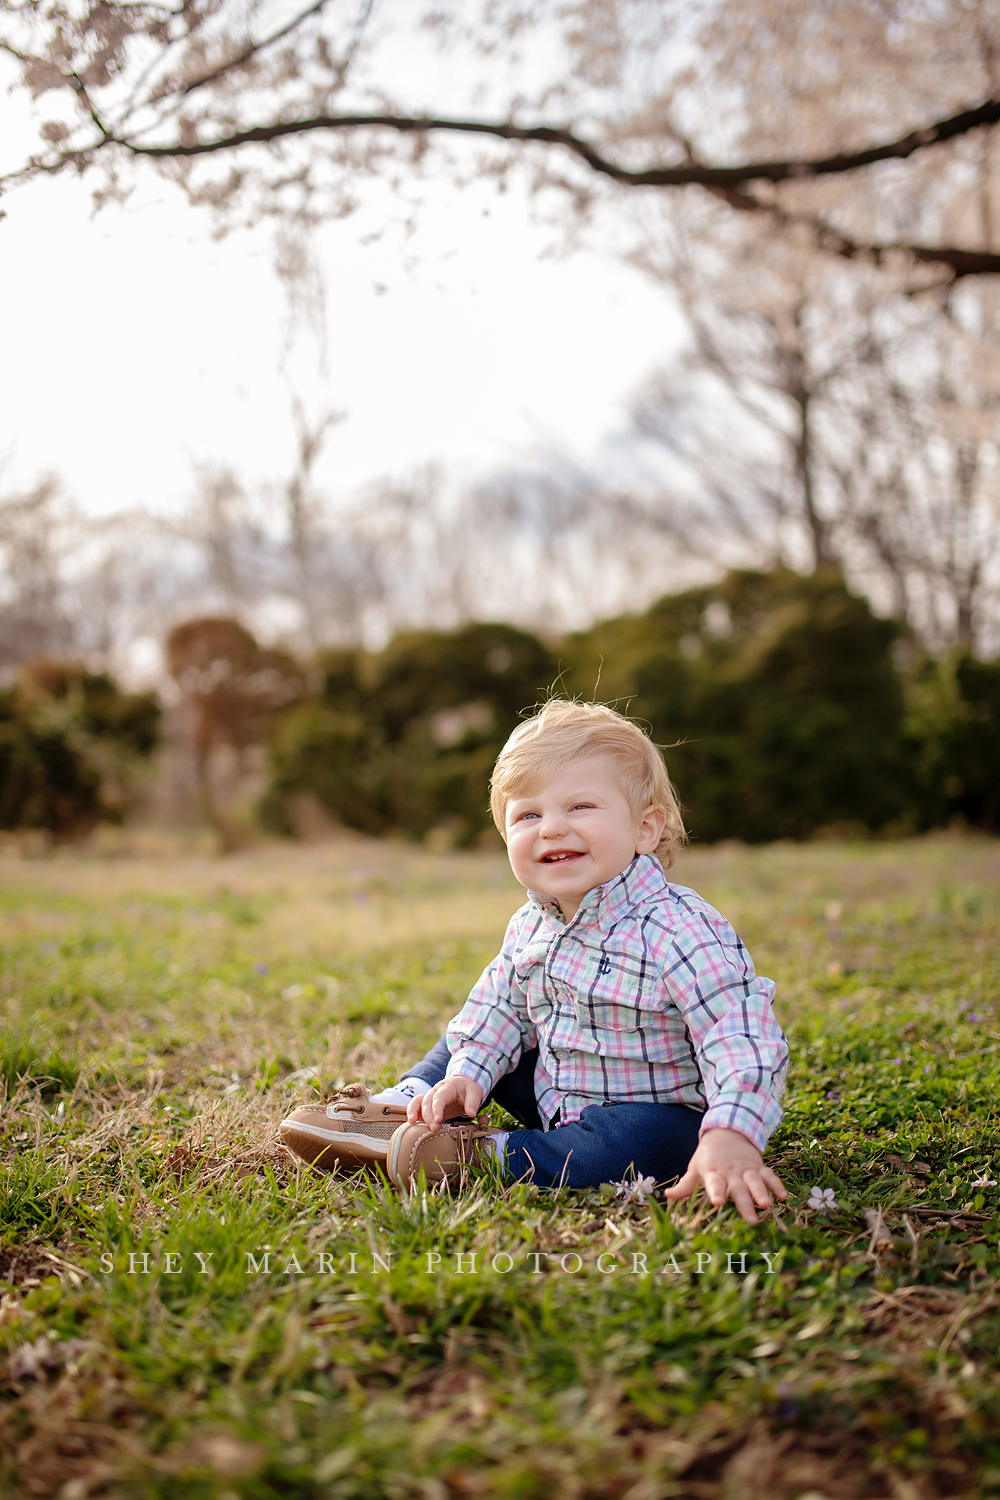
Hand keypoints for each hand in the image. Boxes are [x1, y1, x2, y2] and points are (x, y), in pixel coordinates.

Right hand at [406, 1075, 482, 1129]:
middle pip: (427, 1100)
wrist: (462, 1085)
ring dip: (414, 1111)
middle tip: (433, 1129)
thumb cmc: (467, 1089)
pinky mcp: (427, 1105)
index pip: (439, 1097)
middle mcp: (436, 1091)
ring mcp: (430, 1097)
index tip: (438, 1120)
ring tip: (412, 1122)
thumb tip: (471, 1113)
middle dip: (428, 1115)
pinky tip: (411, 1123)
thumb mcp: (474, 1092)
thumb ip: (473, 1102)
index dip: (437, 1108)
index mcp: (447, 1087)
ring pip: (418, 1101)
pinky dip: (412, 1112)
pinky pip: (416, 1106)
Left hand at [663, 1127, 786, 1223]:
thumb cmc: (708, 1156)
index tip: (718, 1202)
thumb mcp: (695, 1167)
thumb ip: (685, 1185)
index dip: (716, 1192)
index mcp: (714, 1172)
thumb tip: (668, 1195)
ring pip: (755, 1181)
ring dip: (762, 1193)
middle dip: (744, 1204)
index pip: (714, 1183)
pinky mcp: (759, 1167)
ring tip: (767, 1206)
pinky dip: (776, 1184)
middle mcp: (731, 1172)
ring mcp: (746, 1169)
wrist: (727, 1131)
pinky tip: (783, 1196)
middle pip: (738, 1188)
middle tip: (751, 1220)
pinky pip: (769, 1175)